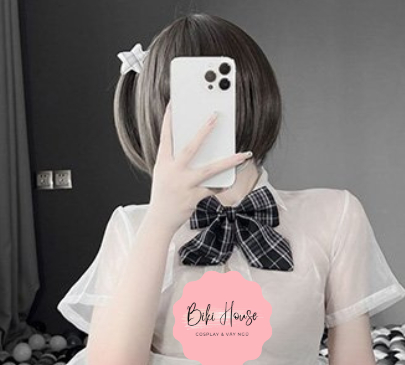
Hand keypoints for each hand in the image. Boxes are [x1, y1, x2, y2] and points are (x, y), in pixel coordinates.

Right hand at [147, 101, 252, 233]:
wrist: (160, 220)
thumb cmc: (163, 195)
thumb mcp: (163, 174)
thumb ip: (175, 160)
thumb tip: (198, 147)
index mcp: (163, 163)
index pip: (165, 138)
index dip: (168, 121)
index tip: (173, 105)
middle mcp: (173, 172)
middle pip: (190, 148)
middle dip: (204, 131)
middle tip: (215, 116)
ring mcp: (184, 185)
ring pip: (210, 169)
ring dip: (229, 161)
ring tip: (244, 154)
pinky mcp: (194, 197)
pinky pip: (213, 188)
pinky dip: (223, 184)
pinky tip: (234, 179)